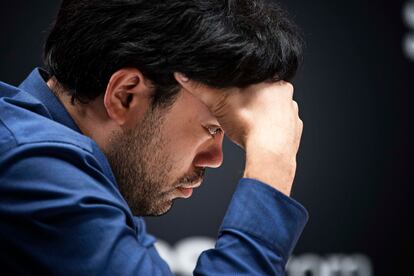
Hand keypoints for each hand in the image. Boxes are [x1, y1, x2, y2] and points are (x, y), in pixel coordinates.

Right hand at [174, 73, 302, 195]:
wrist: (269, 154)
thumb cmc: (247, 125)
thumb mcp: (219, 102)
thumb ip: (200, 88)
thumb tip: (181, 75)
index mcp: (271, 80)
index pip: (255, 75)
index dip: (242, 86)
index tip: (234, 95)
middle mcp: (287, 94)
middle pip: (265, 92)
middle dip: (253, 100)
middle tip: (240, 111)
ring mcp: (293, 113)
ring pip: (275, 109)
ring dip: (263, 115)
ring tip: (249, 124)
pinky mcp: (295, 131)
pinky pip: (283, 127)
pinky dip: (272, 130)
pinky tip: (261, 136)